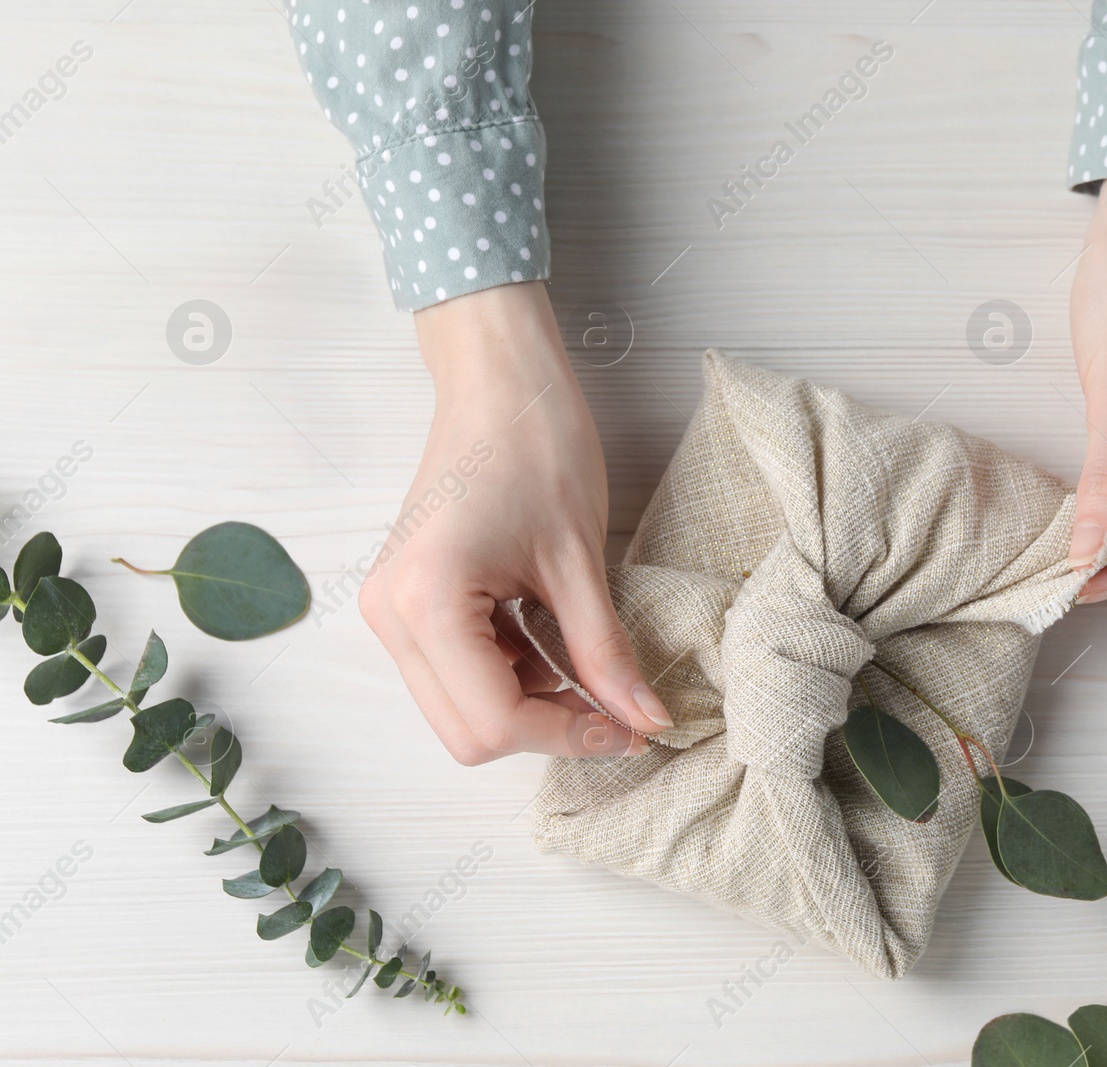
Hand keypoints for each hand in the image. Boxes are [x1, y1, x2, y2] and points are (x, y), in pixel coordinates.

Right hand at [359, 282, 671, 764]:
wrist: (498, 380)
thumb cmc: (536, 444)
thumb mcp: (580, 560)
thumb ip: (606, 652)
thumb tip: (645, 720)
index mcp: (426, 602)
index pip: (493, 722)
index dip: (568, 737)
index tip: (628, 728)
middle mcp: (390, 615)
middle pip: (467, 732)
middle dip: (545, 729)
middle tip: (614, 709)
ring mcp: (390, 609)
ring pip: (459, 709)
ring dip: (527, 703)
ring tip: (585, 663)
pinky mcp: (404, 600)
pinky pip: (455, 671)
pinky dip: (508, 674)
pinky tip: (549, 638)